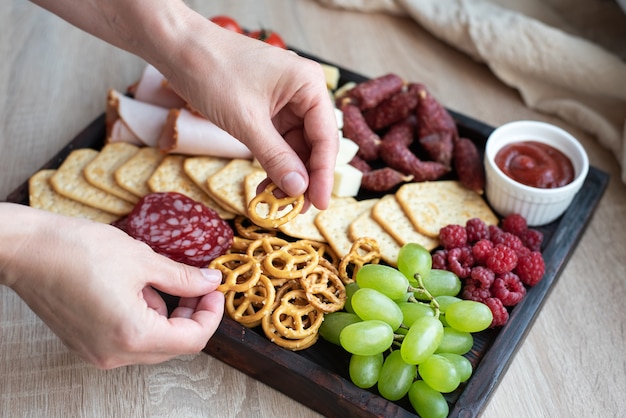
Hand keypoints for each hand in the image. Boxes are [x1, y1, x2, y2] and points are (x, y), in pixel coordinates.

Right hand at [1, 204, 223, 368]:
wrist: (26, 250)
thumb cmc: (77, 250)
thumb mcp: (142, 259)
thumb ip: (183, 277)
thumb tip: (210, 282)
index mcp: (132, 334)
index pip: (193, 339)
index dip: (211, 313)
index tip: (214, 290)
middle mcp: (115, 353)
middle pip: (174, 345)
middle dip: (192, 314)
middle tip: (197, 284)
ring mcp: (98, 352)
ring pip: (152, 343)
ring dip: (167, 315)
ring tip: (156, 280)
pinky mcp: (86, 343)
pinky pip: (129, 339)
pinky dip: (143, 318)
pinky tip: (135, 289)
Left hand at [155, 14, 339, 209]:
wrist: (178, 48)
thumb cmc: (213, 72)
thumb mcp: (246, 122)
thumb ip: (275, 157)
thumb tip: (299, 189)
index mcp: (308, 85)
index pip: (326, 137)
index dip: (324, 174)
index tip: (320, 204)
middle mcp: (303, 92)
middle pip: (314, 144)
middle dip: (305, 177)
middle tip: (296, 209)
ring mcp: (285, 101)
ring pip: (295, 146)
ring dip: (287, 174)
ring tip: (275, 201)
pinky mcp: (268, 109)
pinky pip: (278, 142)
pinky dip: (272, 163)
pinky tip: (265, 185)